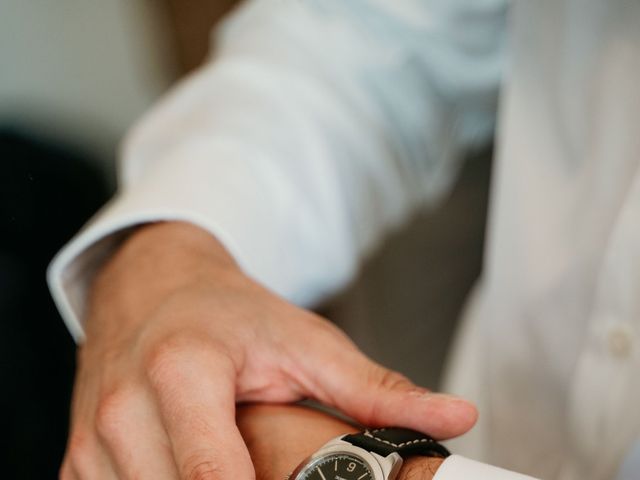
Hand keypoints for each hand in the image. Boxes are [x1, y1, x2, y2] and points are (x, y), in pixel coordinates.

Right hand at [61, 221, 475, 478]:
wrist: (155, 288)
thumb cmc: (228, 313)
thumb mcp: (305, 341)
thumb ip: (375, 390)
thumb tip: (454, 418)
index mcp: (182, 371)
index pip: (214, 478)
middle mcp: (122, 410)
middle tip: (276, 472)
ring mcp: (90, 442)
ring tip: (241, 466)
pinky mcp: (76, 462)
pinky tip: (194, 475)